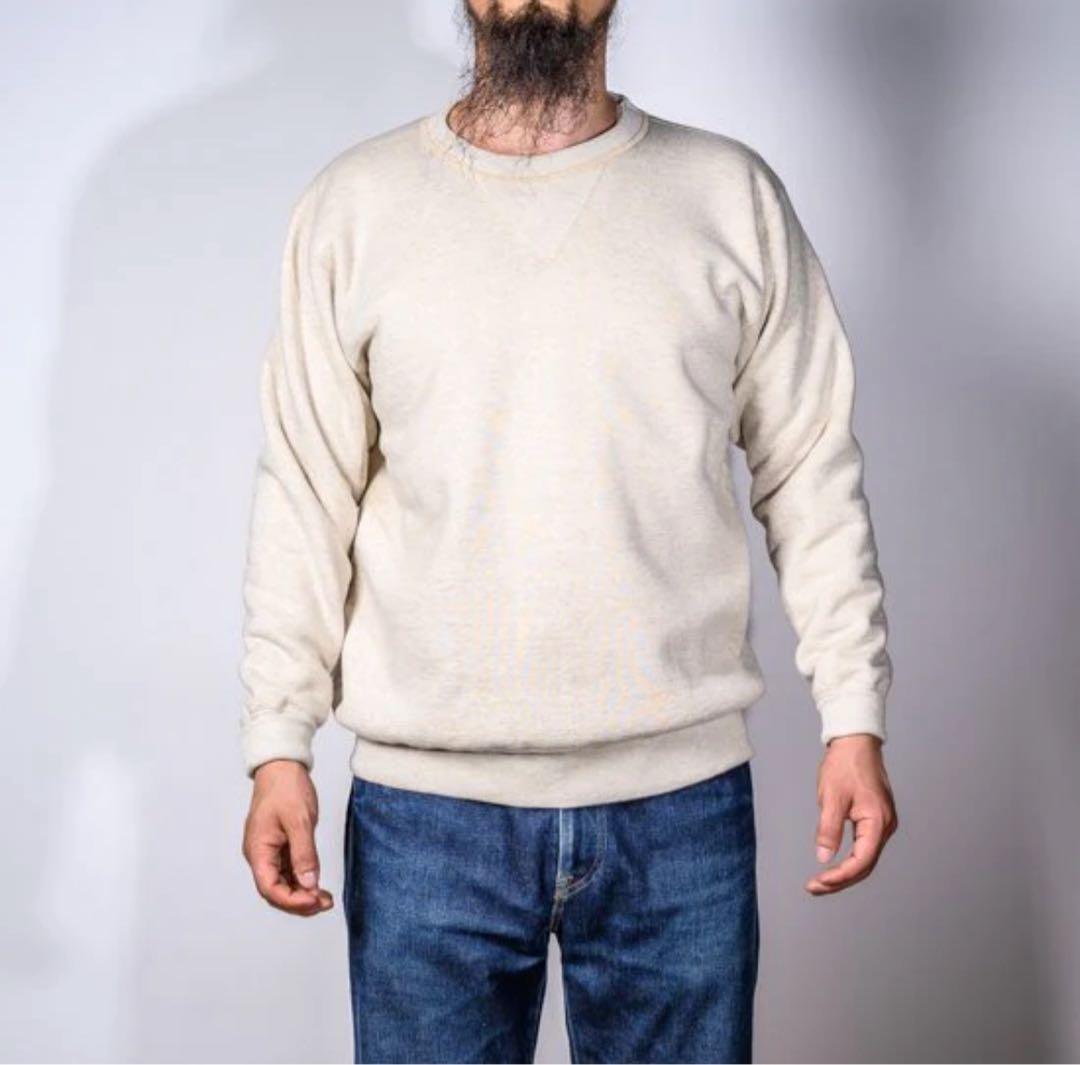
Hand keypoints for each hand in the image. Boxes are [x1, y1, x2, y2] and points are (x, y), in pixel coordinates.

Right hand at [243, 759, 333, 915]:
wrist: (282, 766)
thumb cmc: (285, 787)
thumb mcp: (299, 821)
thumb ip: (304, 854)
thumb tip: (309, 884)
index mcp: (258, 850)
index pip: (270, 888)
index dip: (292, 901)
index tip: (314, 902)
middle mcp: (260, 855)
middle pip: (275, 891)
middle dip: (299, 902)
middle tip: (324, 904)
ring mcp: (269, 851)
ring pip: (283, 883)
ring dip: (302, 894)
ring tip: (325, 900)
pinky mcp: (279, 846)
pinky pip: (288, 871)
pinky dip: (303, 881)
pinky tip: (317, 885)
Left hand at [806, 734, 896, 895]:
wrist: (856, 742)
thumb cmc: (845, 765)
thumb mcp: (831, 797)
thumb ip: (829, 829)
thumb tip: (824, 858)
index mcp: (878, 822)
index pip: (862, 861)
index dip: (840, 876)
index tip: (818, 882)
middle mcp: (885, 826)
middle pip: (865, 865)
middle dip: (840, 880)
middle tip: (814, 888)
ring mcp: (883, 823)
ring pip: (866, 857)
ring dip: (845, 872)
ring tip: (821, 882)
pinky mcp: (876, 819)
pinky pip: (865, 846)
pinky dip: (850, 859)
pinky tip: (834, 865)